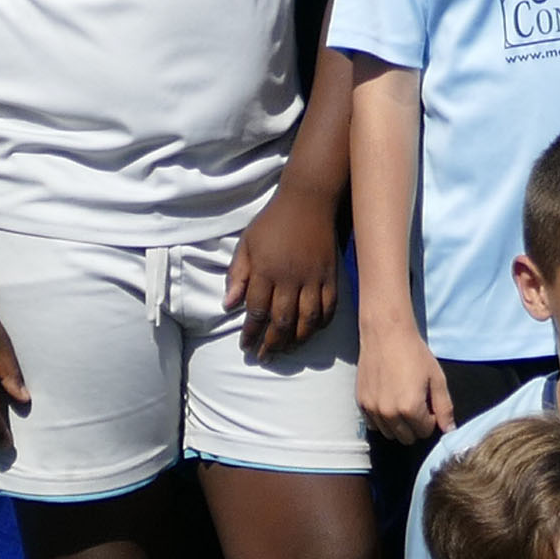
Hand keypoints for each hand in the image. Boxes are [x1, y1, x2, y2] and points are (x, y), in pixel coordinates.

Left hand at [224, 186, 343, 359]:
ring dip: (296, 340)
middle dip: (271, 343)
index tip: (245, 345)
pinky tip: (310, 332)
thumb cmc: (272, 222)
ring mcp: (314, 279)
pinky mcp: (331, 277)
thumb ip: (237, 275)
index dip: (250, 332)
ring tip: (286, 350)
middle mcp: (290, 278)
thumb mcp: (246, 244)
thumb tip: (228, 306)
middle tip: (264, 357)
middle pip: (281, 321)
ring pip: (307, 320)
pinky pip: (329, 309)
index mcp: (266, 270)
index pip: (256, 311)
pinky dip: (320, 325)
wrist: (308, 201)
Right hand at [359, 316, 458, 446]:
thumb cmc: (415, 354)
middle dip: (416, 426)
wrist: (386, 334)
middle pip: (407, 438)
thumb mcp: (437, 379)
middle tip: (418, 404)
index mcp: (410, 409)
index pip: (425, 432)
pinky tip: (389, 401)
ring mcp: (372, 409)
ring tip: (403, 402)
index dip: (431, 419)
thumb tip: (450, 431)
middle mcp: (389, 413)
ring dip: (399, 425)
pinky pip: (374, 425)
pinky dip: (383, 420)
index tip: (429, 403)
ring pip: (389, 434)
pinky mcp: (361, 403)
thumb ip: (444, 408)